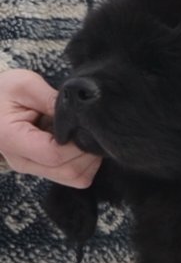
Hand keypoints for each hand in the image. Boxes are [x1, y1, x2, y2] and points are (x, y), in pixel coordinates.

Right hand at [0, 69, 101, 187]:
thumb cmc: (3, 92)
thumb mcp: (24, 85)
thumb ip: (52, 100)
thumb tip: (80, 114)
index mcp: (12, 139)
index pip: (55, 155)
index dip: (78, 144)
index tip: (85, 126)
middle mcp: (22, 161)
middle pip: (69, 171)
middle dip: (88, 152)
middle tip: (89, 131)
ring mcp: (33, 169)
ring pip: (75, 178)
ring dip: (90, 159)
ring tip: (82, 135)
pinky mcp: (43, 171)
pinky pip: (74, 177)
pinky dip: (86, 164)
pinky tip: (79, 144)